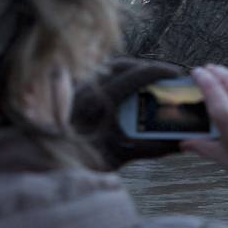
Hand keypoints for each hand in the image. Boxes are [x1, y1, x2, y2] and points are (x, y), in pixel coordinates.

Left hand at [68, 57, 185, 168]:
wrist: (47, 159)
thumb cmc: (81, 161)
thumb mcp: (119, 156)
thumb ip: (151, 148)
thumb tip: (180, 143)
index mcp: (99, 101)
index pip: (136, 75)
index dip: (160, 71)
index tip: (178, 75)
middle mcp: (86, 87)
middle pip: (123, 65)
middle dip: (149, 67)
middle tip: (168, 76)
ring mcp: (77, 86)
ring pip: (108, 68)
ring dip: (132, 69)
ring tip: (150, 79)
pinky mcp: (70, 90)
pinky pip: (96, 76)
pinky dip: (115, 77)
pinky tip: (125, 87)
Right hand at [181, 65, 227, 168]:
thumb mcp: (221, 155)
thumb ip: (201, 146)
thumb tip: (184, 145)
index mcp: (225, 115)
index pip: (209, 85)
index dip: (201, 75)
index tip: (196, 72)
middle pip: (225, 77)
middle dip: (215, 71)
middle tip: (208, 70)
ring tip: (225, 73)